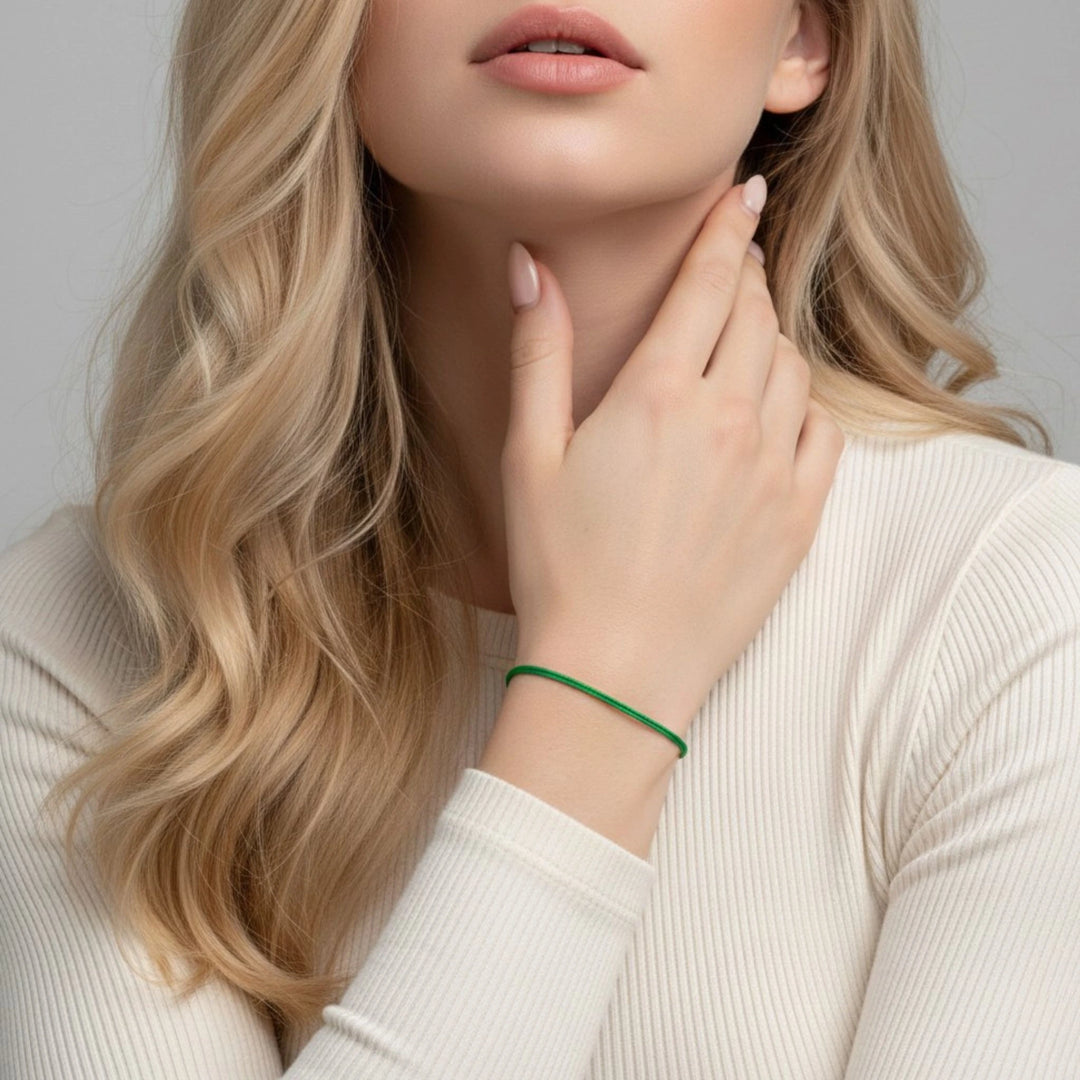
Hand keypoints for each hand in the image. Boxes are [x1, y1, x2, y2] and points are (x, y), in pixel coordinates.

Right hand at [501, 176, 845, 736]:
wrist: (614, 675)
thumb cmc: (560, 569)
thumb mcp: (531, 456)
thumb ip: (539, 352)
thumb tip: (530, 266)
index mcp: (658, 396)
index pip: (709, 284)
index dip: (726, 230)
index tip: (742, 194)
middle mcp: (729, 420)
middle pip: (756, 316)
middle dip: (745, 280)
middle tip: (731, 272)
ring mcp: (773, 470)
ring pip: (794, 368)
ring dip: (771, 341)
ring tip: (742, 347)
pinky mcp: (799, 519)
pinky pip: (824, 431)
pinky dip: (805, 405)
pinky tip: (776, 413)